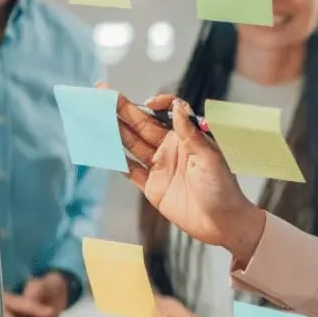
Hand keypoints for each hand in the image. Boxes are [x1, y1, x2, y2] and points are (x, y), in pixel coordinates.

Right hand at [110, 90, 266, 257]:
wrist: (223, 224)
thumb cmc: (223, 189)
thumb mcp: (209, 157)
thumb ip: (189, 132)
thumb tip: (177, 106)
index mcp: (187, 138)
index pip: (168, 112)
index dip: (157, 104)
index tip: (148, 103)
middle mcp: (171, 149)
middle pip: (142, 124)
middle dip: (122, 108)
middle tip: (101, 92)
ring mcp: (161, 167)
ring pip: (132, 144)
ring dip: (114, 130)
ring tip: (95, 116)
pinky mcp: (153, 187)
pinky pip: (130, 171)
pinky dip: (116, 160)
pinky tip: (102, 149)